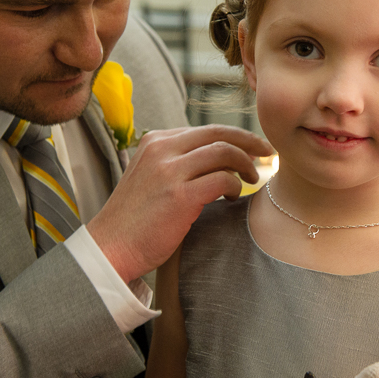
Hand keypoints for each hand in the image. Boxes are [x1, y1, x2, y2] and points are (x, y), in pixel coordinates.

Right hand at [87, 125, 272, 282]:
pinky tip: (232, 196)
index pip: (206, 130)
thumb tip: (219, 157)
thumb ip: (178, 162)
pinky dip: (235, 185)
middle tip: (268, 153)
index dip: (235, 136)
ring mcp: (170, 171)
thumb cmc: (135, 218)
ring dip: (246, 165)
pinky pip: (222, 179)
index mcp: (156, 141)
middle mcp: (162, 149)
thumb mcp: (151, 176)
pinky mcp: (179, 196)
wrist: (110, 247)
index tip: (253, 147)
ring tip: (252, 179)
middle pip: (219, 133)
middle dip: (250, 141)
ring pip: (224, 152)